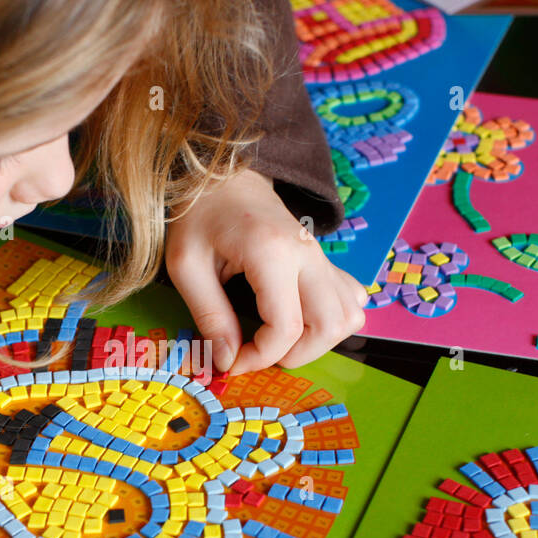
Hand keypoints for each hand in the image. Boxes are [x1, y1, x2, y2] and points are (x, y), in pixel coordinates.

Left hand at [165, 169, 366, 374]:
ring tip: (279, 339)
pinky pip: (350, 298)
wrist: (223, 176)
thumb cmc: (199, 216)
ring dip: (318, 341)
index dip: (260, 358)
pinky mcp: (325, 259)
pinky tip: (300, 318)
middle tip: (258, 353)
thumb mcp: (187, 266)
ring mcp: (322, 255)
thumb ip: (210, 316)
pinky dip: (332, 319)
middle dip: (295, 355)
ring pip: (349, 316)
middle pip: (330, 326)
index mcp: (271, 253)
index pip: (285, 328)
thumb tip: (227, 361)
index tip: (231, 362)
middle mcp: (307, 254)